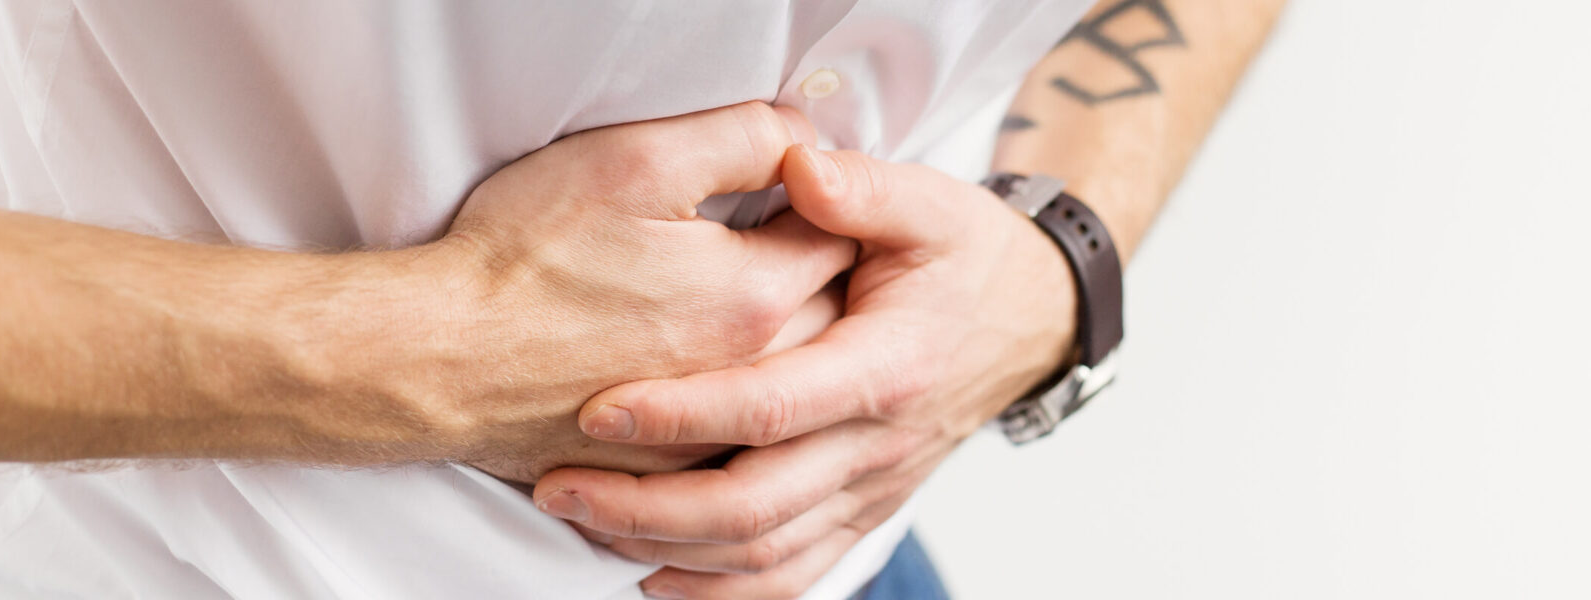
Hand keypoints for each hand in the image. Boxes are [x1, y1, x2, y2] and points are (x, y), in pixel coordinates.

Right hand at [310, 103, 853, 482]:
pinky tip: (703, 371)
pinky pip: (736, 438)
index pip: (845, 240)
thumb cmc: (526, 256)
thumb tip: (801, 139)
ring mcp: (712, 434)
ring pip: (789, 385)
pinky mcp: (668, 469)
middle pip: (831, 319)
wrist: (440, 359)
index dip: (826, 204)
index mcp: (757, 297)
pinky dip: (735, 405)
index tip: (799, 189)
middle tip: (781, 240)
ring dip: (786, 346)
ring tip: (741, 303)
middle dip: (816, 275)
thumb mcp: (639, 160)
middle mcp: (749, 377)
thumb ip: (742, 137)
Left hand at [530, 147, 1078, 597]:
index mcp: (888, 366)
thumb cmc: (966, 256)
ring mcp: (872, 488)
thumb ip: (862, 186)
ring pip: (763, 555)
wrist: (1031, 318)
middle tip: (558, 485)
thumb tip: (798, 165)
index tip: (600, 410)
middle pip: (755, 508)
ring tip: (581, 518)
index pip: (774, 408)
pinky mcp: (863, 512)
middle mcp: (878, 444)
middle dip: (646, 506)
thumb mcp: (929, 202)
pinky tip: (652, 574)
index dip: (684, 414)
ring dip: (665, 548)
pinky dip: (719, 590)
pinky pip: (791, 575)